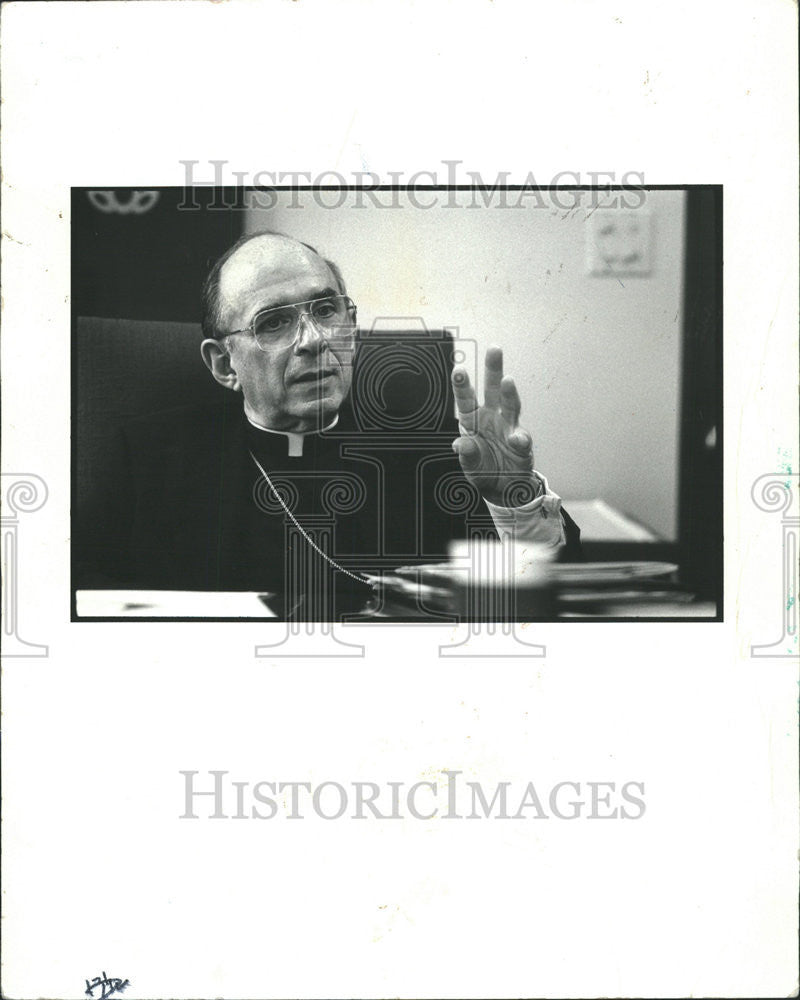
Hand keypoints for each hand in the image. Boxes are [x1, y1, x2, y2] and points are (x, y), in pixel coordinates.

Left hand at [451, 345, 539, 506]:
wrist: (504, 488)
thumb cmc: (483, 470)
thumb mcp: (469, 466)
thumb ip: (466, 455)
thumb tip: (460, 445)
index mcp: (473, 420)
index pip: (466, 400)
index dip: (462, 386)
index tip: (458, 370)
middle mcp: (492, 418)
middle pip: (493, 389)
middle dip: (493, 369)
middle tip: (494, 349)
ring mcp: (509, 428)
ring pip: (511, 405)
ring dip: (510, 393)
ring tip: (509, 381)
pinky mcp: (522, 443)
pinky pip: (521, 438)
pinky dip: (519, 439)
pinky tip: (516, 440)